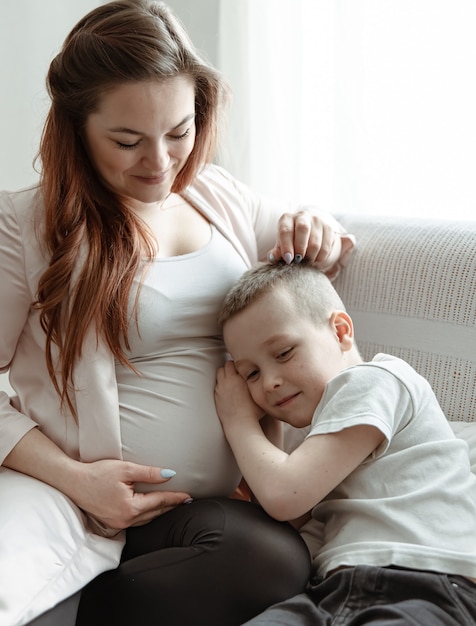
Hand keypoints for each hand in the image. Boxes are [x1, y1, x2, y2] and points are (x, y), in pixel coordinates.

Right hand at [71, 460, 191, 529]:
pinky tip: (151, 510)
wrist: (73, 482)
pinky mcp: (112, 524)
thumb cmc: (97, 473)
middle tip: (185, 501)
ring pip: (146, 519)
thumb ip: (149, 473)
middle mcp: (125, 520)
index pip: (159, 502)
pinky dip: (146, 515)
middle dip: (170, 506)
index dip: (175, 498)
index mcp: (130, 507)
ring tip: (172, 505)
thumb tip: (169, 474)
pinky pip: (135, 522)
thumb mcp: (126, 469)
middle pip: (155, 513)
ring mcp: (118, 524)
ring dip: (159, 512)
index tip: (188, 496)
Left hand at [215, 360, 263, 430]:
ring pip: (220, 371)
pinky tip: (228, 388)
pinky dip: (222, 383)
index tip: (246, 366)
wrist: (241, 424)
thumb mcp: (261, 394)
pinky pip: (217, 383)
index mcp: (241, 377)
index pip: (238, 361)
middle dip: (232, 366)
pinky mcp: (217, 395)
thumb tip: (267, 375)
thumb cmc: (254, 411)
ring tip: (232, 377)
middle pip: (227, 364)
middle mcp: (229, 380)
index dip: (242, 363)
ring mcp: (221, 387)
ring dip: (225, 372)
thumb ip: (261, 382)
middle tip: (238, 370)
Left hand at [267, 210, 337, 265]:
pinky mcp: (328, 228)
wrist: (308, 234)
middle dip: (300, 248)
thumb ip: (276, 252)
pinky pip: (326, 247)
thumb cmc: (290, 241)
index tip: (288, 259)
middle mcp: (302, 215)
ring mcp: (317, 220)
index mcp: (287, 218)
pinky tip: (314, 259)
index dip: (287, 246)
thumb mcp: (281, 246)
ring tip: (306, 262)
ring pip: (315, 241)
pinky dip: (320, 257)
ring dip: (310, 256)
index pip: (286, 230)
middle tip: (298, 261)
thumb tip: (272, 258)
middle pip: (303, 229)